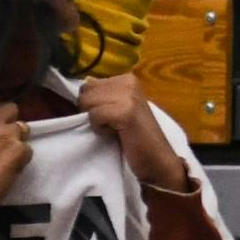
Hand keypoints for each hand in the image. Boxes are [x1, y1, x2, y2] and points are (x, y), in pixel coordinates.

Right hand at [0, 102, 31, 216]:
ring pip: (24, 132)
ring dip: (18, 143)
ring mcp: (9, 135)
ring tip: (6, 160)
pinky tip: (9, 170)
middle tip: (5, 144)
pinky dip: (22, 160)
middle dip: (11, 125)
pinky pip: (28, 151)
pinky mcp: (19, 151)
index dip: (0, 116)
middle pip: (14, 111)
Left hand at [79, 74, 191, 189]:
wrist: (157, 159)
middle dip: (91, 110)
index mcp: (128, 79)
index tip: (111, 116)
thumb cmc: (136, 137)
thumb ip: (104, 95)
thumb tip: (83, 85)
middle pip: (85, 92)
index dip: (92, 104)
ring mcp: (129, 95)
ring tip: (115, 128)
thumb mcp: (120, 107)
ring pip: (87, 102)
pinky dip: (100, 128)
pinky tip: (117, 133)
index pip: (88, 84)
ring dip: (96, 120)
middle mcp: (129, 81)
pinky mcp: (126, 111)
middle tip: (112, 123)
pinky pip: (94, 115)